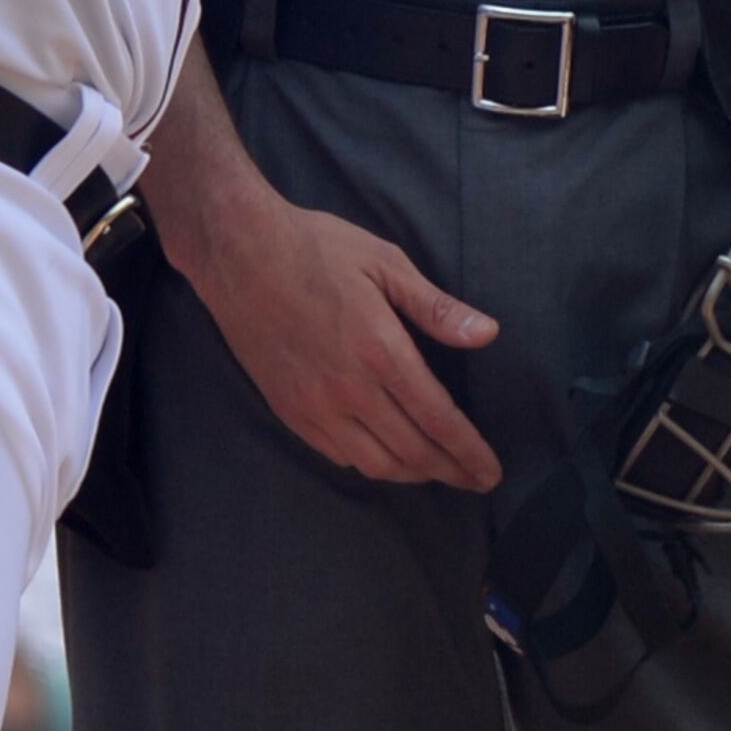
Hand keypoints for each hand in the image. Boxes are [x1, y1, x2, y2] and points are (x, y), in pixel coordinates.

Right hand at [167, 169, 501, 490]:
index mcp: (381, 351)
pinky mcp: (289, 410)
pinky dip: (369, 464)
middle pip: (412, 452)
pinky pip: (337, 455)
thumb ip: (436, 307)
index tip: (491, 474)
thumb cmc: (316, 249)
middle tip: (476, 481)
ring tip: (436, 472)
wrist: (238, 253)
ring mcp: (315, 405)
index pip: (439, 420)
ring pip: (375, 463)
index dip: (469, 452)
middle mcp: (349, 390)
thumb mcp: (385, 263)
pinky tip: (385, 456)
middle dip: (450, 471)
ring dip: (412, 475)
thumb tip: (488, 334)